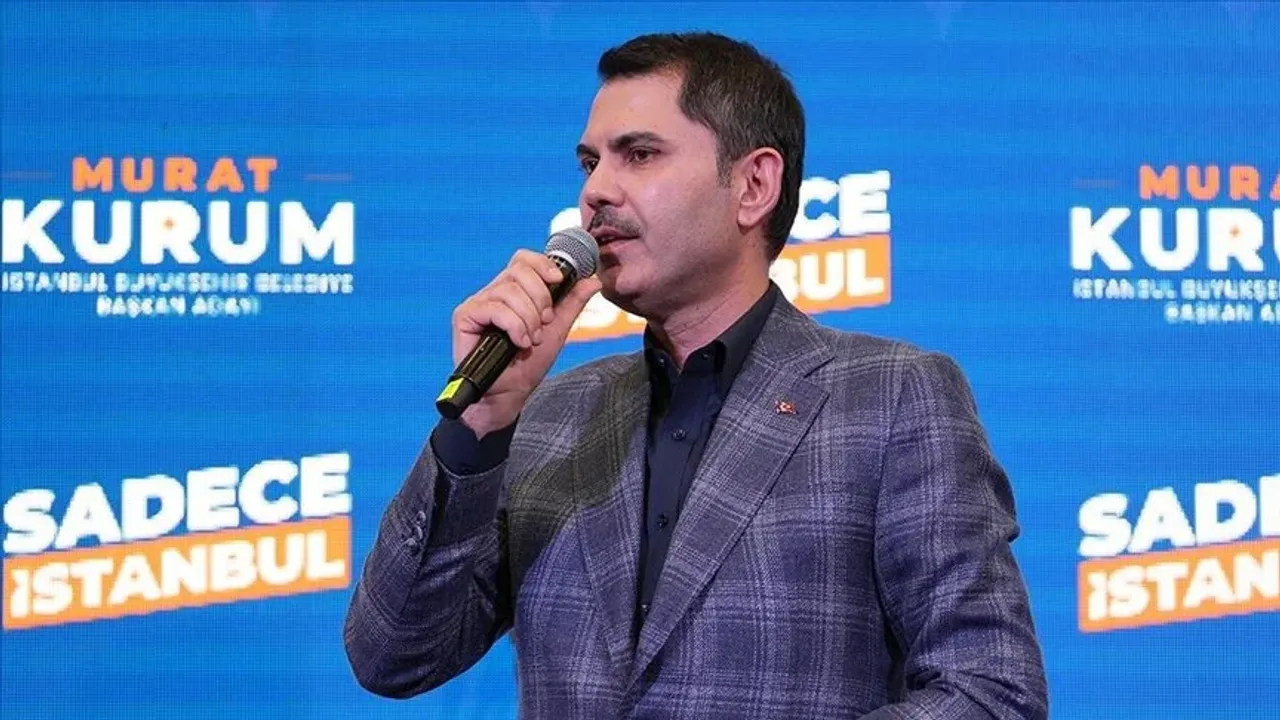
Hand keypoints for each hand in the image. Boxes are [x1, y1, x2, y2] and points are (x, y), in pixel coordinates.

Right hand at [450, 249, 601, 437]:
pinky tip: (519, 343)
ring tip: (531, 340)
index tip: (558, 281)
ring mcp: (478, 303)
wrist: (509, 393)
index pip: (524, 259)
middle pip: (519, 270)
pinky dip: (514, 326)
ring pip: (509, 291)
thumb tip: (593, 279)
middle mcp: (494, 292)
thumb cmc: (527, 364)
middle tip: (544, 324)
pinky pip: (495, 308)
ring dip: (529, 319)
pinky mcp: (465, 317)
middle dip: (540, 298)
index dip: (542, 264)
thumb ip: (572, 302)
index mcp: (513, 291)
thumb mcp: (557, 329)